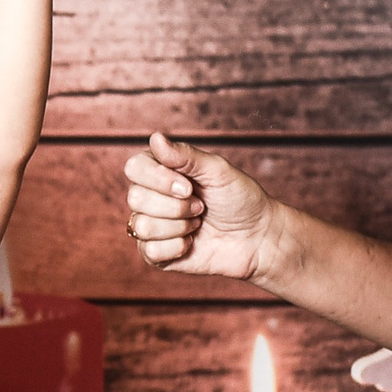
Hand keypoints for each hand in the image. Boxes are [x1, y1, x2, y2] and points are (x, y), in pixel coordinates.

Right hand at [124, 134, 281, 280]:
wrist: (257, 237)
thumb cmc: (240, 199)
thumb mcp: (217, 170)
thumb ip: (185, 155)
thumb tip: (155, 138)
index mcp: (161, 171)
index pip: (134, 167)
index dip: (159, 179)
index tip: (190, 187)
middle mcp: (150, 196)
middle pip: (135, 198)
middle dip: (176, 206)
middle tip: (201, 207)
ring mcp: (151, 226)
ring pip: (141, 226)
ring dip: (178, 227)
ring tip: (198, 223)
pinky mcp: (156, 254)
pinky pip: (150, 251)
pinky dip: (177, 247)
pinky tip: (191, 243)